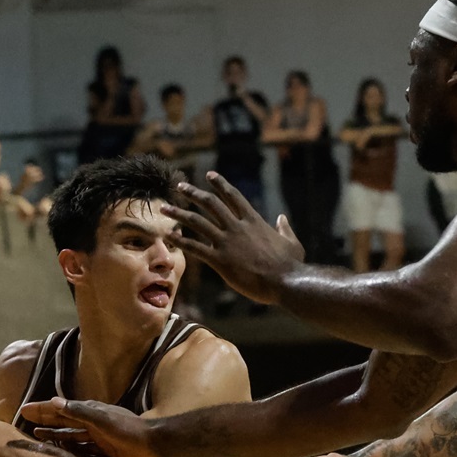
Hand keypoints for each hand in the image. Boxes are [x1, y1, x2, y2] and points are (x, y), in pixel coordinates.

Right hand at [19, 399, 163, 456]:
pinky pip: (81, 447)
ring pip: (70, 434)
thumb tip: (55, 401)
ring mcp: (98, 435)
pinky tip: (61, 451)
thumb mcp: (103, 420)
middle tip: (25, 420)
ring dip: (54, 434)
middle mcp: (92, 421)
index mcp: (90, 411)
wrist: (155, 444)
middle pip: (62, 419)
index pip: (60, 409)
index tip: (24, 409)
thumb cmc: (130, 431)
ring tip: (37, 435)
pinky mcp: (105, 448)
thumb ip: (79, 411)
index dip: (42, 409)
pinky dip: (69, 447)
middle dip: (44, 419)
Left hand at [164, 173, 304, 304]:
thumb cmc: (291, 265)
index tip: (210, 175)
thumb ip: (284, 228)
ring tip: (164, 208)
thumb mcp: (292, 242)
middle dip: (193, 193)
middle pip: (210, 204)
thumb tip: (282, 218)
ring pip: (197, 222)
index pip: (233, 196)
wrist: (285, 281)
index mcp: (254, 220)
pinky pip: (195, 248)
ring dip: (179, 213)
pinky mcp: (220, 260)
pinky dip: (181, 241)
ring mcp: (227, 242)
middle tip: (180, 187)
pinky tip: (170, 236)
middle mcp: (237, 227)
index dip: (220, 184)